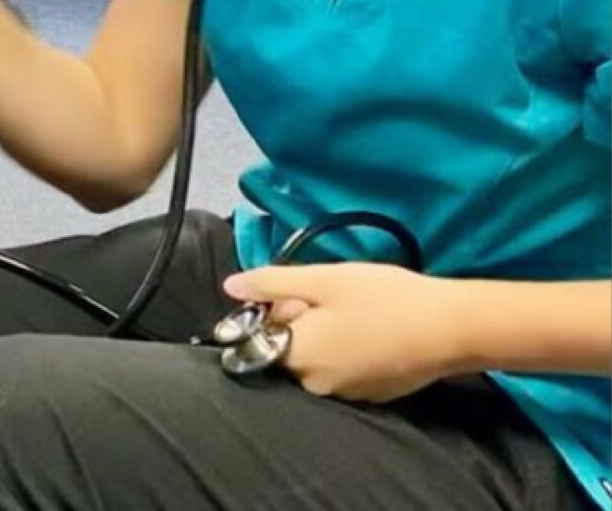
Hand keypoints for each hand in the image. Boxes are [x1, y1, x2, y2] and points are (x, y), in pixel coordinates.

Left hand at [220, 263, 469, 402]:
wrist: (447, 327)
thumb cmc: (380, 297)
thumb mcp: (321, 279)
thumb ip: (270, 284)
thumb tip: (229, 288)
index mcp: (300, 358)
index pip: (262, 338)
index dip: (276, 310)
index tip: (299, 293)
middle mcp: (317, 386)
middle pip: (289, 350)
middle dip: (300, 322)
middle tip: (331, 297)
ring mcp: (347, 396)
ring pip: (318, 360)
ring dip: (325, 336)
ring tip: (354, 311)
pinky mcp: (372, 396)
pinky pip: (343, 370)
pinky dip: (347, 350)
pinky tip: (371, 329)